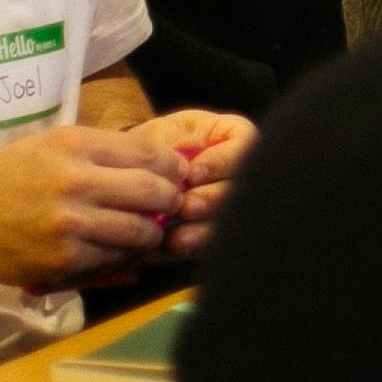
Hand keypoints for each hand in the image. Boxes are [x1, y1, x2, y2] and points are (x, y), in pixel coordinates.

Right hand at [0, 124, 187, 290]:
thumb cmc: (5, 179)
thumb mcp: (48, 145)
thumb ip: (98, 151)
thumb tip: (156, 160)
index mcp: (74, 144)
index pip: (147, 152)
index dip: (173, 166)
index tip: (179, 174)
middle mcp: (75, 180)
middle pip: (153, 191)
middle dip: (172, 200)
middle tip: (173, 204)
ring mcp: (70, 222)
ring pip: (140, 230)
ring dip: (152, 232)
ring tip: (149, 230)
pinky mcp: (64, 258)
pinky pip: (114, 258)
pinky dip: (124, 255)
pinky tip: (118, 250)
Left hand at [126, 109, 255, 257]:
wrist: (136, 175)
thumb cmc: (155, 145)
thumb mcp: (160, 133)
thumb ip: (173, 138)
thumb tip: (188, 147)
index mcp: (235, 138)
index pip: (245, 147)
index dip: (221, 163)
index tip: (193, 174)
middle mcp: (241, 174)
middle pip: (243, 190)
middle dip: (213, 200)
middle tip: (187, 206)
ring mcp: (231, 208)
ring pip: (230, 222)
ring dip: (205, 230)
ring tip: (178, 236)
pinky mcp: (214, 236)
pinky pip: (208, 246)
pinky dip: (188, 248)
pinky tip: (169, 247)